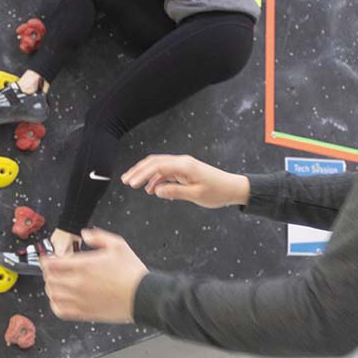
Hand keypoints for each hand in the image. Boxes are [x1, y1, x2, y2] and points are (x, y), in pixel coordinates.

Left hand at [40, 227, 147, 322]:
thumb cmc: (132, 273)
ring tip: (55, 283)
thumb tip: (85, 234)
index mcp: (84, 265)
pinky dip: (55, 304)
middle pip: (50, 279)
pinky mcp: (85, 312)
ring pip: (53, 295)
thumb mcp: (118, 245)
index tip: (48, 258)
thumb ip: (98, 236)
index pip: (52, 263)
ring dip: (50, 287)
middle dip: (47, 272)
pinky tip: (59, 299)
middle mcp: (79, 283)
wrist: (143, 296)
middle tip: (51, 269)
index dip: (46, 260)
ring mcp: (80, 299)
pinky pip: (60, 311)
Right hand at [122, 154, 249, 208]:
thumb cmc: (217, 192)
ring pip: (159, 167)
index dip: (141, 174)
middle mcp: (182, 162)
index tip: (130, 184)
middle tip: (124, 180)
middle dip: (138, 170)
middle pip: (154, 162)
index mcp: (184, 166)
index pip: (157, 166)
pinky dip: (156, 179)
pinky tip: (151, 190)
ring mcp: (183, 166)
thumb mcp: (196, 195)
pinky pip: (166, 173)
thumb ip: (175, 192)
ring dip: (145, 175)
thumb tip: (157, 190)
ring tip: (133, 185)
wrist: (233, 188)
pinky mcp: (185, 171)